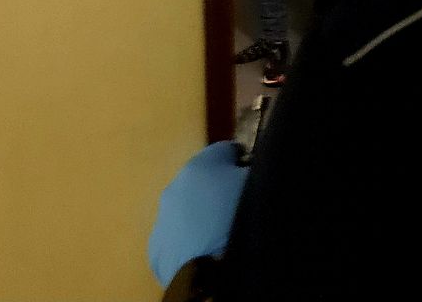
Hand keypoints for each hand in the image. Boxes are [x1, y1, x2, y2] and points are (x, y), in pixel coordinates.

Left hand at [148, 142, 249, 288]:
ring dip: (203, 214)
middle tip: (239, 204)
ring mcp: (163, 219)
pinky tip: (207, 251)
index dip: (242, 160)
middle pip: (201, 179)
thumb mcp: (264, 184)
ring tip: (223, 231)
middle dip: (218, 187)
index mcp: (202, 165)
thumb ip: (258, 171)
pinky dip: (191, 240)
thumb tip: (253, 171)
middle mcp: (176, 186)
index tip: (254, 173)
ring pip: (186, 209)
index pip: (225, 150)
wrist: (216, 270)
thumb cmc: (245, 218)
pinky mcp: (157, 249)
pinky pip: (177, 237)